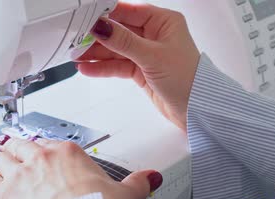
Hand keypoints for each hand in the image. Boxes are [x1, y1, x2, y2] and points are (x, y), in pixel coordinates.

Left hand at [0, 135, 161, 198]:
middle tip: (8, 146)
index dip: (43, 148)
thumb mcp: (122, 194)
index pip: (50, 144)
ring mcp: (19, 174)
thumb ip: (136, 183)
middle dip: (13, 146)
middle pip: (20, 145)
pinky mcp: (1, 194)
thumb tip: (151, 178)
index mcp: (68, 154)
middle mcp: (40, 158)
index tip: (42, 151)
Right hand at [76, 2, 200, 131]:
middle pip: (119, 31)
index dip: (107, 14)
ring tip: (76, 55)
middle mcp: (155, 35)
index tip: (87, 17)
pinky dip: (103, 67)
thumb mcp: (153, 56)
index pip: (129, 11)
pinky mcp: (141, 70)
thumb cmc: (189, 80)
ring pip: (116, 49)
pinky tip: (87, 68)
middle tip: (76, 39)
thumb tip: (102, 27)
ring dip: (97, 53)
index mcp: (164, 22)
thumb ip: (124, 41)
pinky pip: (118, 65)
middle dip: (98, 36)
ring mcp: (147, 53)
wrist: (197, 110)